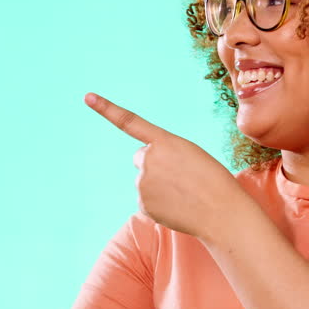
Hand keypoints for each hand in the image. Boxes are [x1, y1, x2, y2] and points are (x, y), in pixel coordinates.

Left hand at [85, 92, 248, 241]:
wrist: (221, 212)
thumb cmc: (212, 180)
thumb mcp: (191, 154)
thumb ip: (165, 154)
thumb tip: (144, 175)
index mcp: (165, 141)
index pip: (130, 121)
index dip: (107, 108)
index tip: (88, 97)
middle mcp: (149, 159)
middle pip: (142, 158)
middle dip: (155, 165)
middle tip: (180, 177)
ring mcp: (143, 183)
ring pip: (145, 180)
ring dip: (160, 186)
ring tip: (183, 193)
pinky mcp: (142, 204)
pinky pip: (147, 200)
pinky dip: (159, 204)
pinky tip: (177, 206)